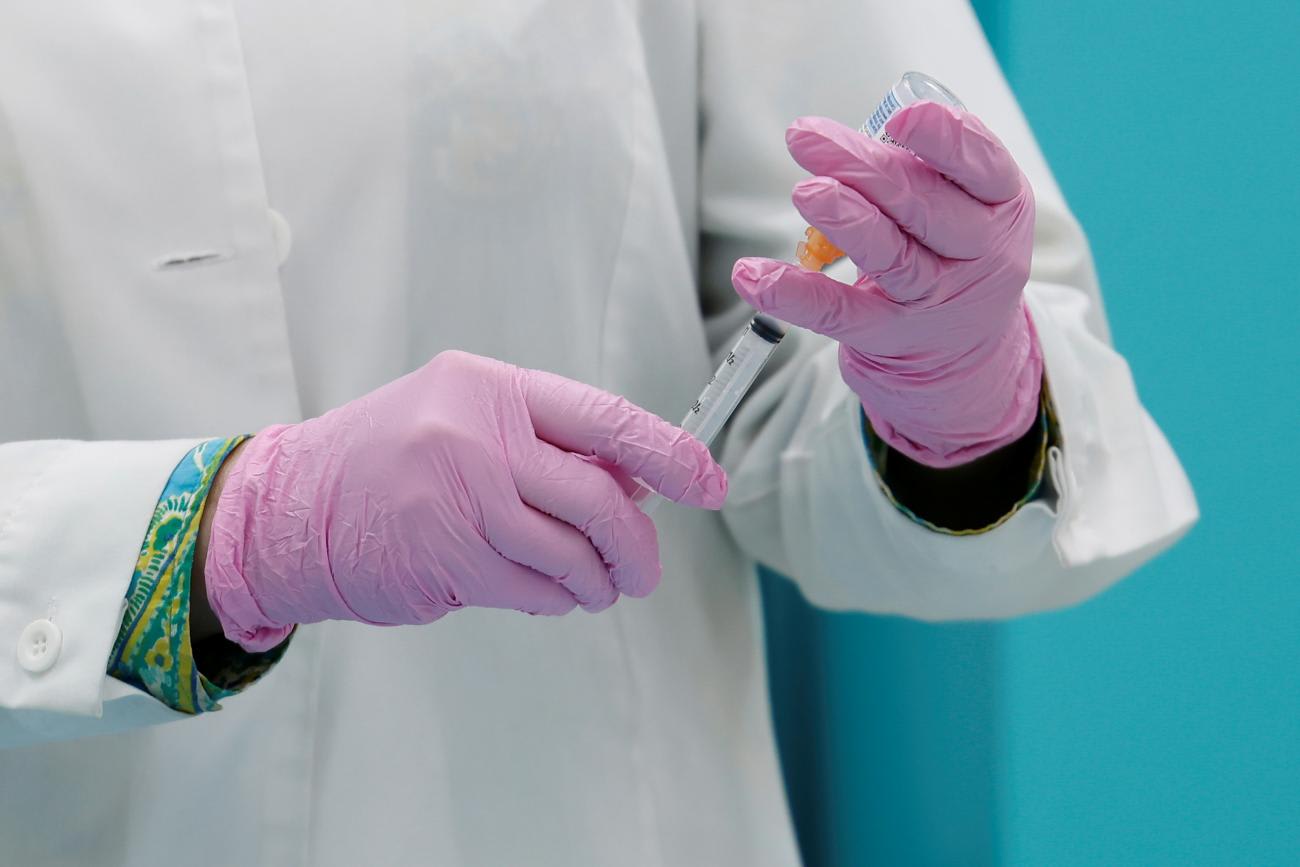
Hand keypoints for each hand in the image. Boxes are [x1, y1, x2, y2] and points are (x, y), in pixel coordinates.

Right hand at [201, 351, 726, 650]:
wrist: (294, 505)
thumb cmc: (395, 459)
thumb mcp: (468, 419)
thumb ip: (547, 443)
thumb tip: (639, 481)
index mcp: (491, 386)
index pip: (604, 418)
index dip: (668, 453)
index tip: (708, 481)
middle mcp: (477, 434)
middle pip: (597, 497)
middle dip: (637, 544)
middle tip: (646, 570)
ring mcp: (458, 496)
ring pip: (570, 554)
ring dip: (598, 582)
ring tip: (597, 588)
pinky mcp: (446, 556)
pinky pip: (533, 590)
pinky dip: (556, 600)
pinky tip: (550, 594)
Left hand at [731, 101, 1041, 467]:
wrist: (964, 350)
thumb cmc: (952, 249)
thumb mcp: (966, 204)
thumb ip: (920, 167)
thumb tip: (844, 139)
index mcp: (999, 203)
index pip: (983, 165)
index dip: (945, 139)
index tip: (902, 116)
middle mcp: (976, 253)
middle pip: (921, 204)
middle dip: (863, 166)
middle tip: (809, 137)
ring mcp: (932, 298)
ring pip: (889, 255)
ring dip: (844, 220)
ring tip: (805, 193)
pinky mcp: (887, 334)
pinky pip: (838, 312)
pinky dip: (793, 292)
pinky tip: (753, 274)